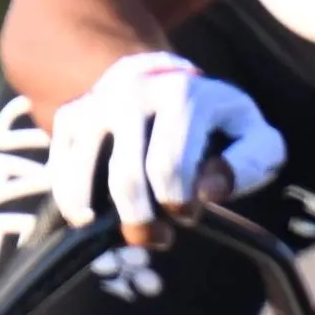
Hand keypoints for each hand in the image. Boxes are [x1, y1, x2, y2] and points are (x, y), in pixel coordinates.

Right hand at [47, 52, 285, 244]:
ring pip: (83, 177)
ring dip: (103, 220)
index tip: (187, 215)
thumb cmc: (216, 123)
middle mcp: (133, 93)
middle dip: (143, 222)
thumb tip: (210, 190)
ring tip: (125, 230)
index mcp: (183, 95)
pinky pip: (60, 171)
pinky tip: (94, 215)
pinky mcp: (72, 116)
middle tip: (158, 235)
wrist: (164, 79)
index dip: (178, 205)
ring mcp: (97, 104)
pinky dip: (74, 204)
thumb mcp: (253, 136)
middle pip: (127, 180)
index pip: (169, 167)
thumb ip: (250, 163)